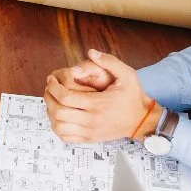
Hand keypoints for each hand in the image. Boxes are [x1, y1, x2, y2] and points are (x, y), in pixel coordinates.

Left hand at [43, 49, 159, 142]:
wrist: (142, 120)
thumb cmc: (133, 97)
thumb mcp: (127, 75)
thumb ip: (109, 62)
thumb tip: (91, 52)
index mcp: (97, 103)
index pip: (65, 97)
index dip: (53, 87)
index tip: (51, 79)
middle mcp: (91, 119)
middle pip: (58, 112)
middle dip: (49, 98)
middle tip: (48, 88)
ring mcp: (90, 131)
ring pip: (59, 126)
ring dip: (51, 113)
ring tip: (53, 102)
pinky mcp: (90, 139)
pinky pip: (66, 137)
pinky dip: (57, 128)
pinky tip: (59, 117)